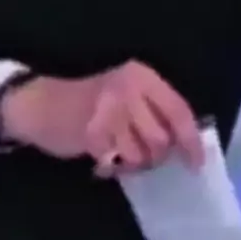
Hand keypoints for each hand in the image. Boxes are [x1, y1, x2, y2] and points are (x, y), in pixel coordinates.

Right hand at [0, 60, 203, 175]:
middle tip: (138, 149)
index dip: (190, 140)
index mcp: (142, 75)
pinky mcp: (91, 131)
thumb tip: (187, 142)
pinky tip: (102, 153)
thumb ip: (156, 110)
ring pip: (140, 154)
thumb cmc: (94, 100)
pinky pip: (116, 163)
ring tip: (117, 148)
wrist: (44, 102)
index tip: (195, 162)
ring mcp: (109, 109)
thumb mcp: (130, 94)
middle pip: (161, 139)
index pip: (178, 110)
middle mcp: (127, 86)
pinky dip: (111, 165)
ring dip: (131, 161)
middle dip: (154, 154)